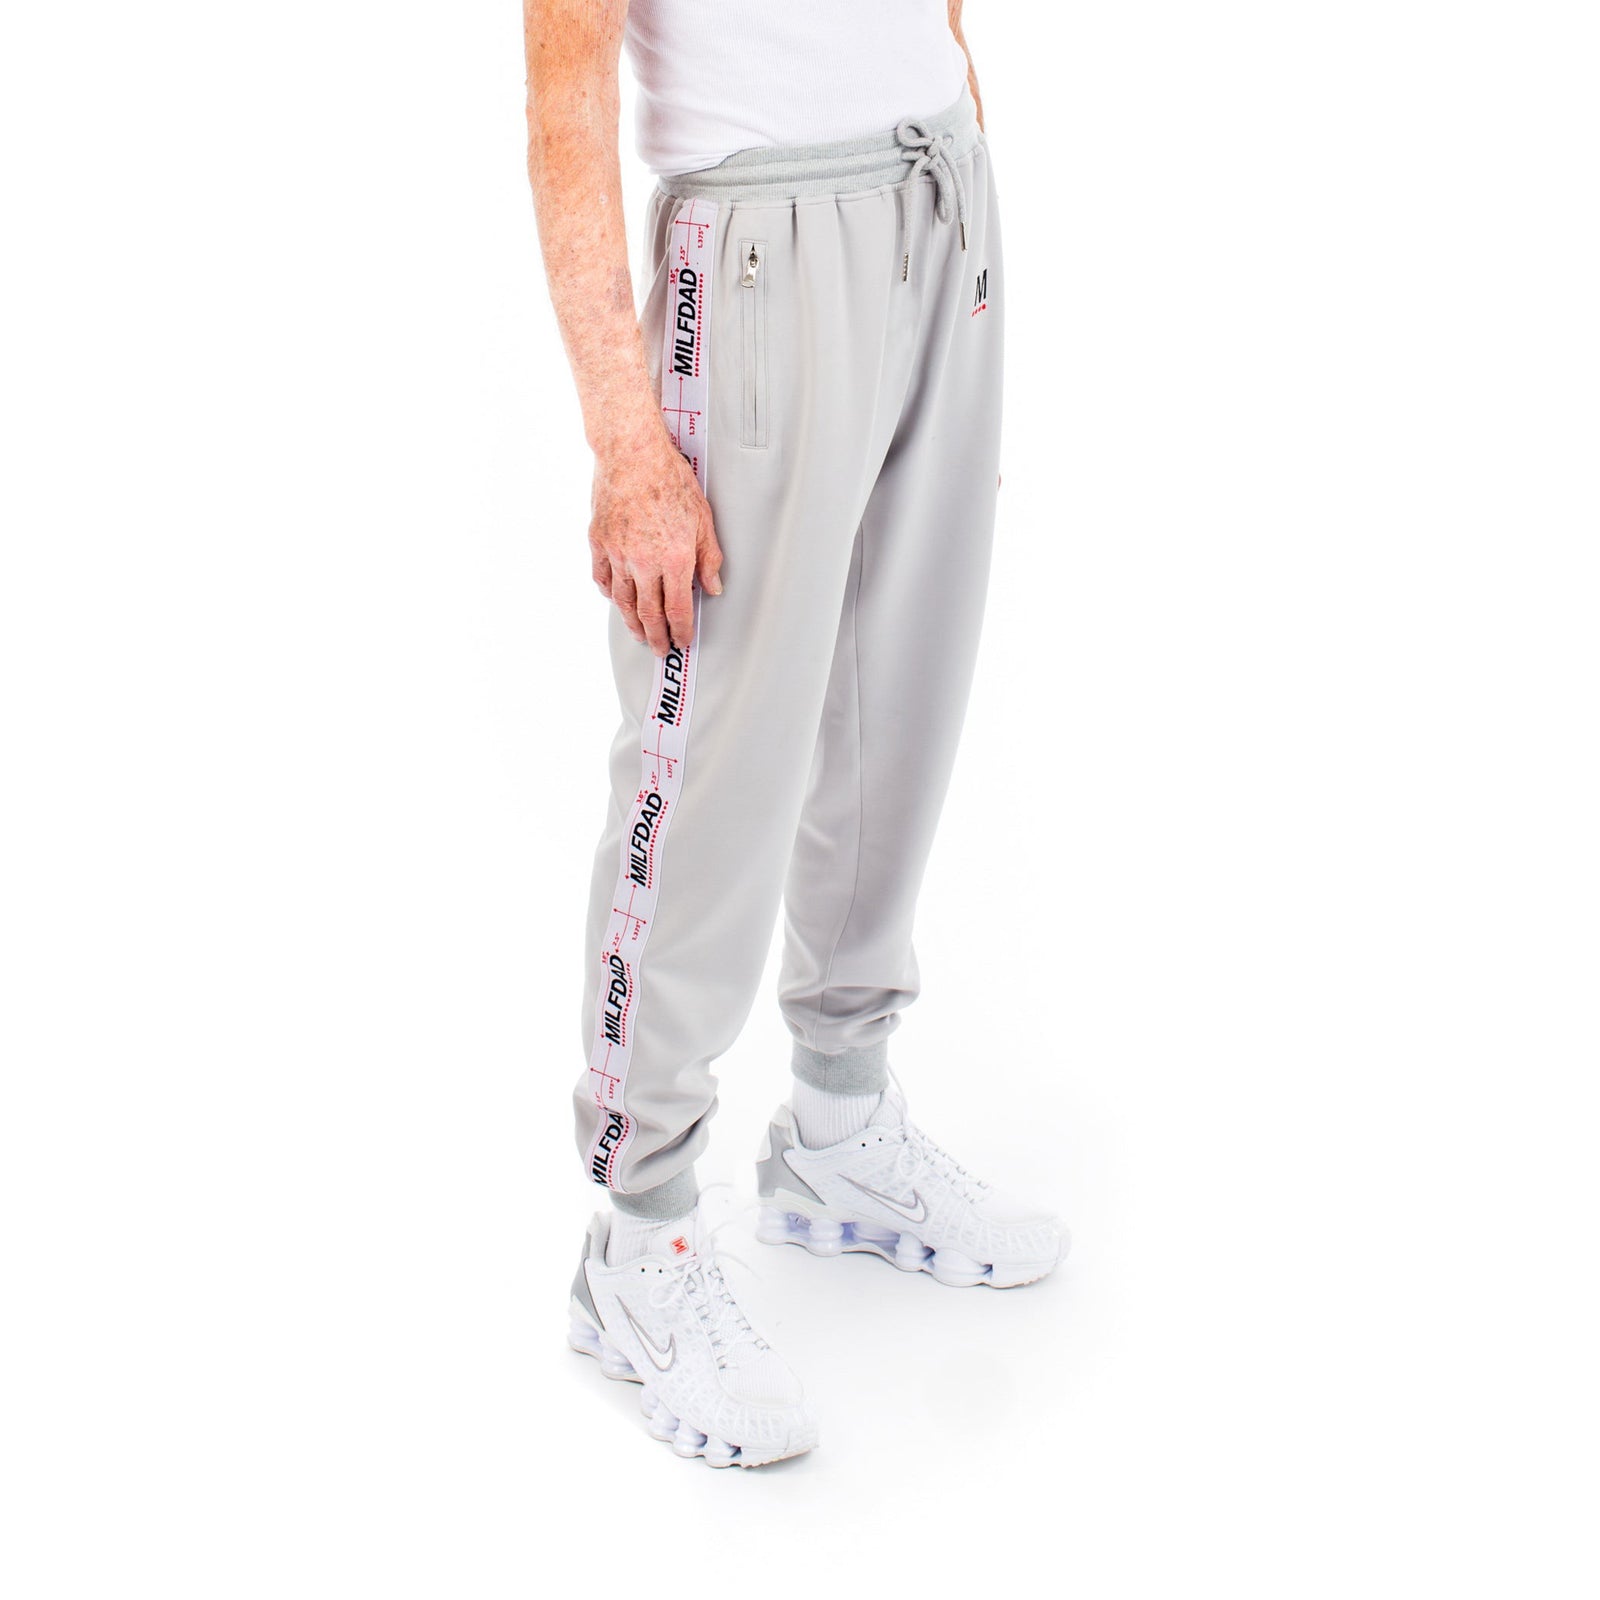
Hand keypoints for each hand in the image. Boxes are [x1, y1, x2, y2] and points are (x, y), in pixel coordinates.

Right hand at [590, 435, 722, 655]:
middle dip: (657, 637)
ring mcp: (617, 553)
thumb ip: (709, 558)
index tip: (683, 641)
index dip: (681, 631)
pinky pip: (602, 578)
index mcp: (674, 558)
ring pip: (623, 601)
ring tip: (639, 634)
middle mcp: (644, 561)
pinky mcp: (598, 541)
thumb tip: (713, 587)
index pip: (678, 609)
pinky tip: (616, 601)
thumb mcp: (703, 518)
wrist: (631, 452)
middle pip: (649, 613)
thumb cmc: (670, 479)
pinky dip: (610, 594)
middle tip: (661, 649)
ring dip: (632, 623)